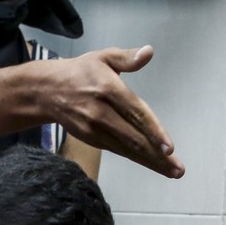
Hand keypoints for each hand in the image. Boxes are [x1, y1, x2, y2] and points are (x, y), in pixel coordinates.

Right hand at [46, 46, 183, 178]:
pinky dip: (136, 158)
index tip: (169, 148)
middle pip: (134, 138)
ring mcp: (94, 129)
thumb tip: (149, 52)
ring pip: (127, 149)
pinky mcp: (91, 139)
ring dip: (151, 162)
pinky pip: (118, 150)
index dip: (153, 132)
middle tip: (178, 170)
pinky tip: (152, 164)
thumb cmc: (81, 71)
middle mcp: (101, 112)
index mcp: (108, 89)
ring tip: (172, 172)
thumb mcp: (103, 57)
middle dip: (158, 156)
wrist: (46, 91)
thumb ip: (127, 57)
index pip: (136, 113)